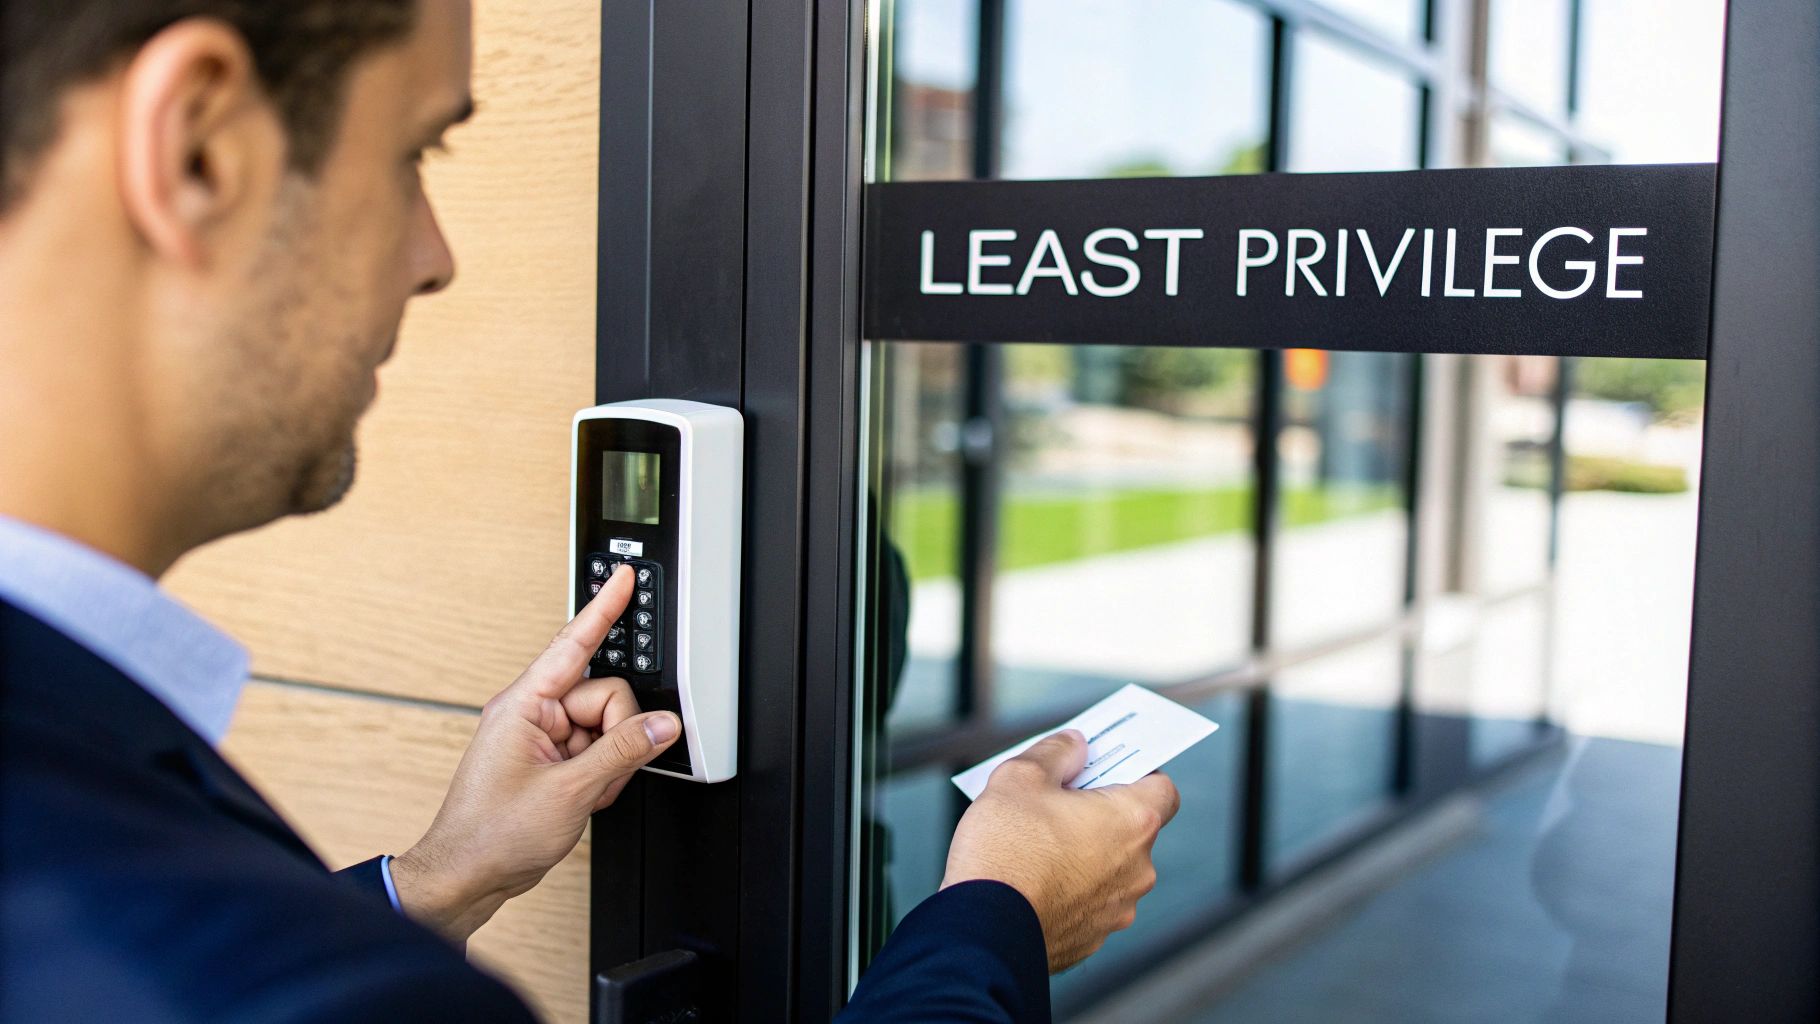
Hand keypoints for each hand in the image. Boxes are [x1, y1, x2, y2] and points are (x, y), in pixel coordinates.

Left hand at [390, 565, 680, 940]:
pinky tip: (585, 797)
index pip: (573, 644)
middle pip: (605, 696)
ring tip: (584, 793)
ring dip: (609, 762)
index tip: (621, 577)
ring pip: (607, 727)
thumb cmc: (491, 834)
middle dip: (616, 735)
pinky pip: (597, 750)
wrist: (468, 875)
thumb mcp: (569, 791)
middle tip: (600, 773)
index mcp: (523, 705)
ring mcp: (543, 738)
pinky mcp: (552, 761)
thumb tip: (662, 724)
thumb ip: (623, 752)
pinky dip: (601, 774)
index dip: (602, 608)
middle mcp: (532, 715)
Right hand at [939, 730, 1179, 972]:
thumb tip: (1075, 745)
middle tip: (1057, 801)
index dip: (1136, 774)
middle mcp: (1136, 869)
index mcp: (1131, 823)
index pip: (1162, 789)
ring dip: (1083, 854)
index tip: (1105, 768)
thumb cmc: (1006, 852)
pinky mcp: (1091, 938)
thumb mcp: (1021, 777)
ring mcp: (1116, 909)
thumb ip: (1056, 752)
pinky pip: (1088, 902)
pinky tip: (1032, 880)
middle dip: (1098, 813)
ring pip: (1108, 868)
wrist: (982, 929)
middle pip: (1130, 829)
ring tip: (1036, 844)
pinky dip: (1068, 889)